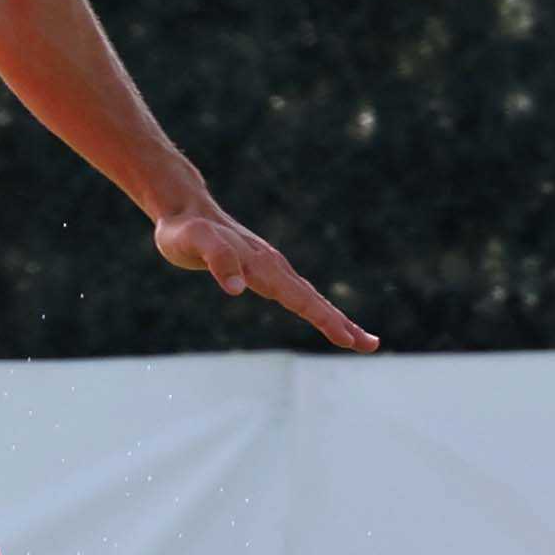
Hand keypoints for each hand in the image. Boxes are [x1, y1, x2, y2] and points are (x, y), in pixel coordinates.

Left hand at [152, 206, 377, 352]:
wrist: (184, 209)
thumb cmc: (184, 230)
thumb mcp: (194, 243)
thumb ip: (217, 260)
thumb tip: (237, 290)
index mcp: (262, 265)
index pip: (299, 298)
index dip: (322, 319)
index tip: (346, 339)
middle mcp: (273, 266)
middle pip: (313, 301)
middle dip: (341, 324)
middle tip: (370, 346)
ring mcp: (271, 267)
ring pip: (309, 297)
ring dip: (335, 318)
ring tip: (361, 339)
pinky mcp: (263, 269)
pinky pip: (296, 292)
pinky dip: (315, 308)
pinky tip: (325, 317)